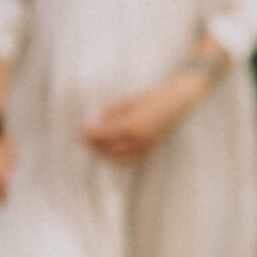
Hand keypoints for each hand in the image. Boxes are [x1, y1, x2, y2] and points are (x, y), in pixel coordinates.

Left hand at [83, 71, 206, 162]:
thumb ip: (110, 112)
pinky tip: (110, 151)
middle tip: (82, 139)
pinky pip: (129, 159)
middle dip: (93, 146)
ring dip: (103, 154)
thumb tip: (90, 119)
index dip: (88, 134)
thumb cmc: (154, 97)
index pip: (102, 135)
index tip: (77, 131)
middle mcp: (138, 140)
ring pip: (118, 157)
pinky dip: (117, 157)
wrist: (180, 103)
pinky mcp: (150, 149)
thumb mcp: (129, 101)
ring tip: (93, 146)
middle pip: (108, 149)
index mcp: (131, 126)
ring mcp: (145, 146)